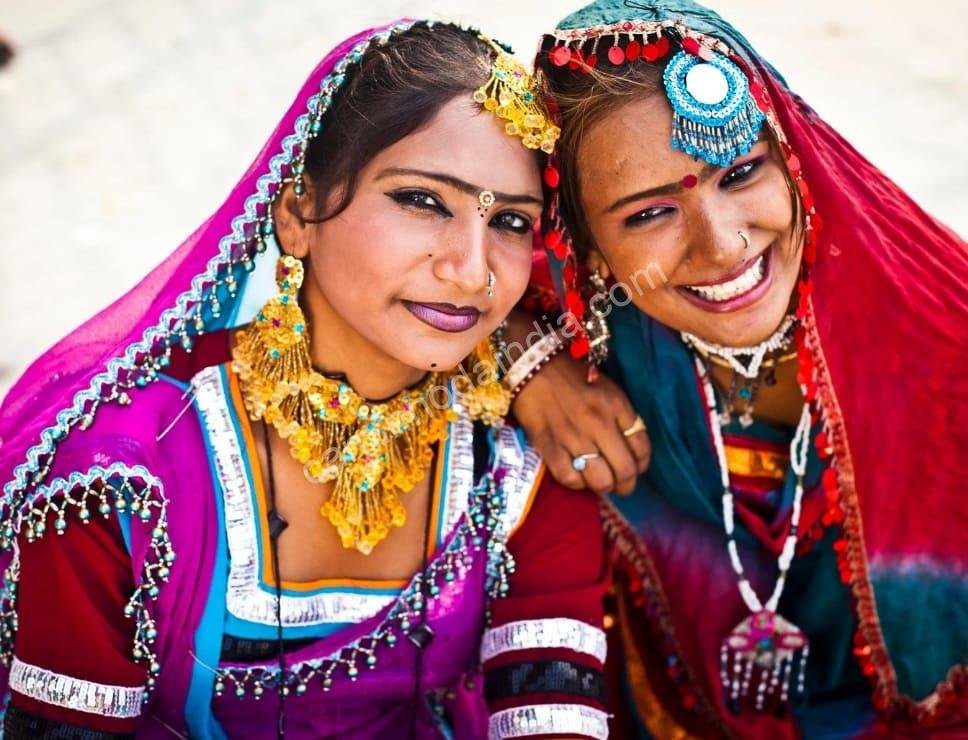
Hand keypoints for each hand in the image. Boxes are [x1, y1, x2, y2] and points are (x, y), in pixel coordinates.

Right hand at [512, 349, 650, 494]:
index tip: (635, 467)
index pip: (642, 448)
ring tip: (600, 483)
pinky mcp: (548, 446)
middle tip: (622, 484)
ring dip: (604, 487)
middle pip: (625, 470)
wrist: (532, 363)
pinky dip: (577, 484)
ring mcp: (573, 436)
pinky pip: (570, 479)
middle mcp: (598, 423)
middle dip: (627, 484)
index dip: (642, 465)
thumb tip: (629, 449)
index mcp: (616, 405)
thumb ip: (621, 416)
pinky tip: (578, 477)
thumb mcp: (607, 388)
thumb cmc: (572, 374)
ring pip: (600, 481)